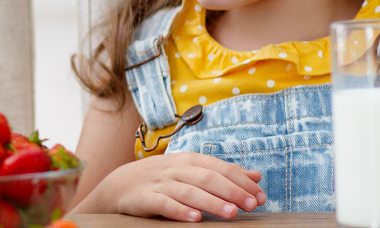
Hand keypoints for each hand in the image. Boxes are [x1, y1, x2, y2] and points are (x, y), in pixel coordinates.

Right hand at [93, 152, 265, 221]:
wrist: (119, 184)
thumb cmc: (163, 178)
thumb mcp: (192, 170)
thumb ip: (223, 173)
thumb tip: (256, 176)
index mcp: (190, 160)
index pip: (221, 168)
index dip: (242, 182)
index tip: (260, 197)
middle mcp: (176, 169)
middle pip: (208, 178)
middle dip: (232, 192)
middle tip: (252, 206)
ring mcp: (160, 184)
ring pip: (189, 191)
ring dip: (212, 202)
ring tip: (231, 214)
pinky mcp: (145, 198)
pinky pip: (164, 204)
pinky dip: (180, 210)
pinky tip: (194, 218)